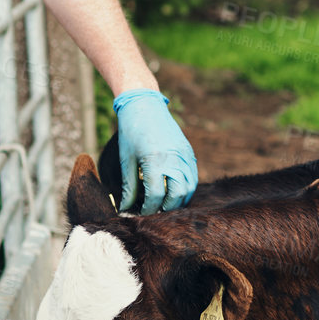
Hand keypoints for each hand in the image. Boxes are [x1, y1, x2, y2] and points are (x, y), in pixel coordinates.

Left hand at [112, 90, 196, 213]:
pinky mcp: (189, 151)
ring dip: (180, 201)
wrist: (144, 105)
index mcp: (155, 161)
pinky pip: (193, 176)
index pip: (156, 195)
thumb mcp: (127, 159)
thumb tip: (126, 207)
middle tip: (155, 214)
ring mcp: (184, 155)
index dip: (148, 209)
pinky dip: (186, 188)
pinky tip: (176, 193)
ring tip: (166, 206)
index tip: (141, 214)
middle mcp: (173, 159)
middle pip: (177, 195)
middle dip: (167, 209)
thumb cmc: (131, 131)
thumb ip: (129, 186)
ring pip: (189, 187)